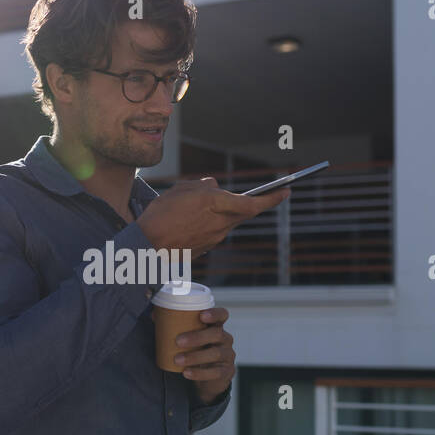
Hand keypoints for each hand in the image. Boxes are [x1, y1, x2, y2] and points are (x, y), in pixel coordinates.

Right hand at [137, 177, 289, 258]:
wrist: (148, 244)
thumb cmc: (162, 213)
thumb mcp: (181, 189)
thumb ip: (202, 186)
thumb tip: (213, 186)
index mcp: (217, 204)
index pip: (253, 204)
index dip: (273, 199)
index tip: (286, 191)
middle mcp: (221, 223)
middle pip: (242, 213)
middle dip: (247, 204)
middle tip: (248, 197)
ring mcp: (215, 238)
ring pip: (226, 221)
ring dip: (219, 214)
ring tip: (194, 210)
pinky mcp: (207, 248)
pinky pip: (214, 232)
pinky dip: (208, 224)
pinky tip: (189, 223)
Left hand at [173, 306, 234, 401]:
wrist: (208, 379)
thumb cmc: (196, 352)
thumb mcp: (189, 338)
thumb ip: (174, 326)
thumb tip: (154, 314)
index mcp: (216, 327)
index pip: (222, 315)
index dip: (214, 314)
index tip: (202, 315)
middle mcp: (225, 339)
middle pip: (216, 334)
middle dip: (197, 337)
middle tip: (178, 340)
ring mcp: (228, 356)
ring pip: (215, 353)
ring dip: (194, 356)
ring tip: (177, 359)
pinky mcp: (226, 372)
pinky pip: (215, 372)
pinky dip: (199, 373)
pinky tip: (187, 373)